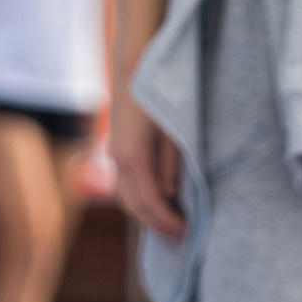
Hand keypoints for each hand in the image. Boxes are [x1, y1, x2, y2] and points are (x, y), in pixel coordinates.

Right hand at [111, 95, 185, 239]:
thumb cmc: (160, 94)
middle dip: (157, 225)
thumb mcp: (174, 130)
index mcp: (133, 158)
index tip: (187, 232)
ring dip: (146, 216)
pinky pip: (125, 184)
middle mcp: (119, 160)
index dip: (168, 222)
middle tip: (180, 237)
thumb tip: (169, 194)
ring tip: (168, 225)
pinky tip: (155, 203)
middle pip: (134, 207)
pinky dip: (138, 200)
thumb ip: (171, 165)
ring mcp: (114, 154)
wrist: (134, 64)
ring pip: (126, 198)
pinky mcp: (116, 148)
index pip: (150, 203)